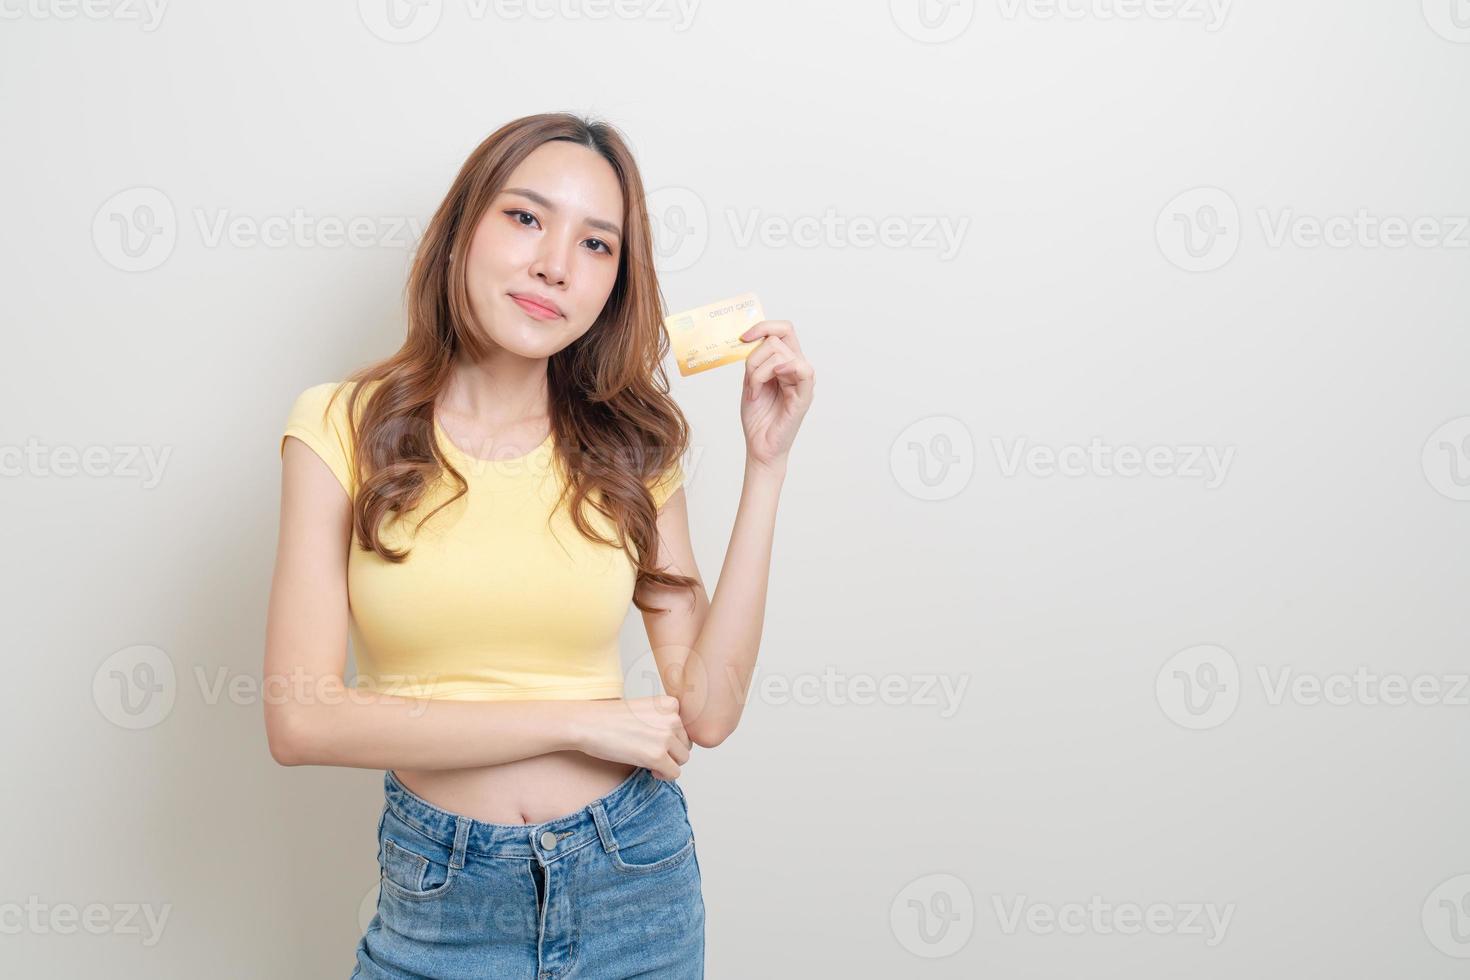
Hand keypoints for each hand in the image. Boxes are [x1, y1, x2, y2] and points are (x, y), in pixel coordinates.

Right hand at [573, 695, 691, 779]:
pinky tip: (649, 770)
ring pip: (682, 759)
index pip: (685, 728)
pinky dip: (664, 775)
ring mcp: (666, 737)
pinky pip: (674, 773)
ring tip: (649, 762)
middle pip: (686, 744)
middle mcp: (672, 718)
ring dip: (668, 764)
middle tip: (651, 754)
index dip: (671, 739)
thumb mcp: (645, 709)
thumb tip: (678, 742)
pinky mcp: (657, 756)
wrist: (588, 724)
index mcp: (670, 704)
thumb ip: (664, 720)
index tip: (655, 741)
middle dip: (671, 753)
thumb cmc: (610, 718)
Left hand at [739, 319, 814, 469]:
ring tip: (754, 391)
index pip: (783, 330)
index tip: (743, 337)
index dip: (764, 326)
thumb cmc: (758, 418)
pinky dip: (779, 369)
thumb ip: (754, 360)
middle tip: (748, 378)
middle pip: (779, 337)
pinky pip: (802, 369)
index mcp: (786, 363)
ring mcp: (803, 381)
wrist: (760, 447)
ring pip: (781, 353)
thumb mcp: (750, 381)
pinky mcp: (804, 395)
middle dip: (754, 355)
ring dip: (758, 370)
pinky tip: (769, 381)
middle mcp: (797, 369)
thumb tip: (750, 338)